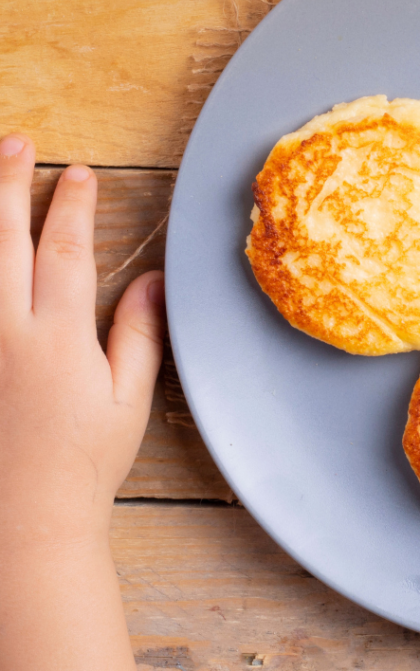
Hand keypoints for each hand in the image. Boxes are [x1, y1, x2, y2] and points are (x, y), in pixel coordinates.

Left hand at [0, 134, 164, 548]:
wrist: (17, 526)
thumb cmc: (80, 466)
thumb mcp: (127, 401)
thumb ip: (139, 334)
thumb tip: (154, 281)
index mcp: (58, 337)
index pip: (66, 250)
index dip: (74, 205)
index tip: (80, 174)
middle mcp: (6, 333)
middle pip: (3, 238)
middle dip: (10, 183)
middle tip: (17, 145)